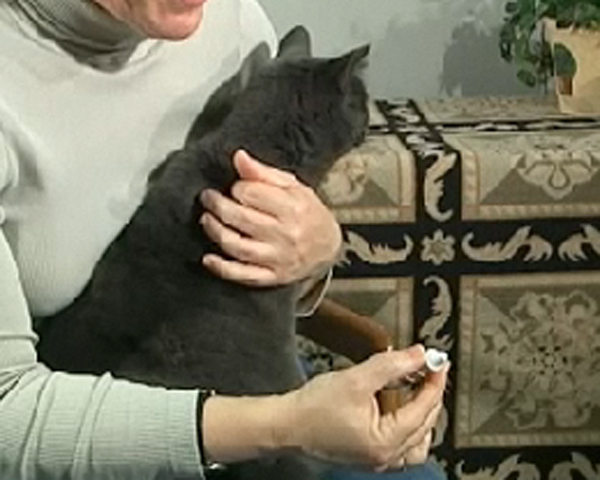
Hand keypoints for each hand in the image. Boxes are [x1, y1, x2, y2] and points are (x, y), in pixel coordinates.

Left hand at [200, 150, 341, 286]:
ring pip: (237, 246)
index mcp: (292, 208)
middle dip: (217, 205)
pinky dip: (222, 268)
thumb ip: (264, 173)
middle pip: (240, 218)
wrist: (328, 249)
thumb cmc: (308, 213)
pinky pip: (242, 275)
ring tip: (206, 219)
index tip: (236, 187)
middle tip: (208, 198)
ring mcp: (278, 258)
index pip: (252, 194)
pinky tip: (208, 259)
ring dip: (215, 231)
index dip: (238, 187)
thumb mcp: (293, 187)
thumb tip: (239, 157)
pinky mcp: (272, 277)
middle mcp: (286, 235)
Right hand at [280, 345, 446, 470]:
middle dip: (430, 395)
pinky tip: (400, 408)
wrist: (286, 424)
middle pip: (425, 425)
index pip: (424, 409)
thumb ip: (391, 365)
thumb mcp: (356, 378)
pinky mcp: (368, 455)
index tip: (439, 362)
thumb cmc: (314, 407)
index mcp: (386, 442)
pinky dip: (408, 426)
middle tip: (430, 370)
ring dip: (422, 415)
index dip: (434, 382)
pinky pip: (402, 446)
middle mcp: (386, 456)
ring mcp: (377, 460)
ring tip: (418, 389)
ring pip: (417, 441)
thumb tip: (418, 355)